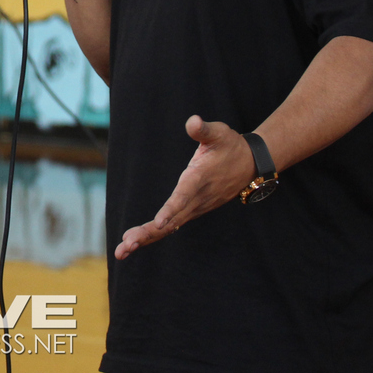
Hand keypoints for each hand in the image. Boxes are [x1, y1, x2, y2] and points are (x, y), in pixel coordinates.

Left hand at [113, 116, 255, 258]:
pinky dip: (154, 234)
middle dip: (148, 233)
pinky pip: (172, 225)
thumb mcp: (219, 133)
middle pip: (171, 220)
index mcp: (200, 179)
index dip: (171, 209)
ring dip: (147, 237)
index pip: (184, 196)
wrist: (250, 164)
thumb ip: (204, 129)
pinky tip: (136, 241)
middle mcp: (197, 198)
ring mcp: (195, 207)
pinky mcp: (193, 210)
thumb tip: (194, 122)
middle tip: (125, 245)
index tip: (159, 223)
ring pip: (169, 226)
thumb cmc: (230, 145)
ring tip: (122, 250)